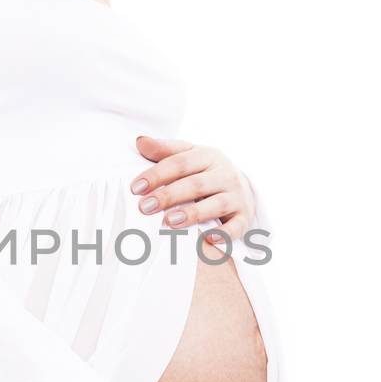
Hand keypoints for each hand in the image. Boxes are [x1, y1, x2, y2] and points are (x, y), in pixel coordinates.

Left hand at [130, 135, 255, 247]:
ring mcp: (237, 195)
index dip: (157, 175)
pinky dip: (224, 234)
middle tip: (145, 208)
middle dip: (169, 196)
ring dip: (193, 213)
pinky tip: (208, 239)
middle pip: (196, 184)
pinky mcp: (244, 216)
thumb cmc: (205, 172)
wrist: (240, 186)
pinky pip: (237, 226)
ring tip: (169, 222)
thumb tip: (140, 141)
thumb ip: (164, 150)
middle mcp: (225, 174)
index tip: (136, 188)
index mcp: (208, 156)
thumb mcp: (188, 156)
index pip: (180, 162)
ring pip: (216, 204)